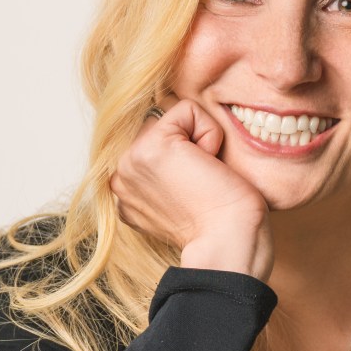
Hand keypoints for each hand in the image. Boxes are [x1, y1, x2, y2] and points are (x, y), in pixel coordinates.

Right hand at [109, 99, 273, 281]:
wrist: (229, 240)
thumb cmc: (220, 225)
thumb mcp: (180, 199)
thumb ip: (165, 174)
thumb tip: (181, 147)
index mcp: (126, 192)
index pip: (155, 144)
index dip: (187, 158)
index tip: (197, 194)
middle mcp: (122, 177)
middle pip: (162, 127)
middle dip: (190, 147)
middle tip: (202, 185)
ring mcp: (131, 161)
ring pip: (173, 118)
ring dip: (199, 141)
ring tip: (204, 177)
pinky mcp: (153, 146)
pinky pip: (188, 110)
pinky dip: (210, 134)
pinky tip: (209, 167)